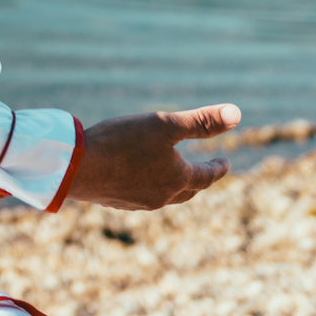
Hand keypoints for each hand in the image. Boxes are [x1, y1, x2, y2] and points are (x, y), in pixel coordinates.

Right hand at [67, 103, 240, 210]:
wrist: (78, 167)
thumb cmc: (122, 142)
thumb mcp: (164, 124)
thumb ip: (201, 121)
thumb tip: (237, 114)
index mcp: (178, 178)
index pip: (207, 176)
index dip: (218, 168)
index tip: (225, 162)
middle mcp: (162, 195)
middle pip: (188, 190)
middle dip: (199, 179)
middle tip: (204, 171)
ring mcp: (138, 202)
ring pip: (164, 195)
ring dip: (174, 185)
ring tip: (171, 175)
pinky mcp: (117, 201)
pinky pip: (141, 195)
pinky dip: (148, 186)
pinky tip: (137, 179)